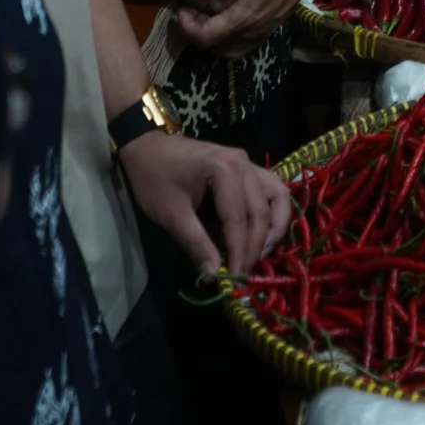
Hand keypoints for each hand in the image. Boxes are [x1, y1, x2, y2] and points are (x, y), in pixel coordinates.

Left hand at [116, 129, 292, 277]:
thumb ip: (195, 243)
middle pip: (261, 212)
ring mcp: (250, 163)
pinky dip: (274, 213)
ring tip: (258, 253)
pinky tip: (263, 232)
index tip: (235, 279)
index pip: (239, 219)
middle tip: (243, 273)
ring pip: (278, 199)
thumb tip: (212, 274)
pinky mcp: (249, 167)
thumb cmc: (154, 177)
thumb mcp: (170, 214)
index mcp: (224, 170)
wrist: (147, 145)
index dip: (239, 252)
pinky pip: (273, 191)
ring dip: (273, 229)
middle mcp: (245, 164)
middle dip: (255, 247)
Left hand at [174, 0, 320, 54]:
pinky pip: (241, 48)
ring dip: (212, 39)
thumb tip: (212, 5)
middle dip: (197, 32)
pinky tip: (224, 23)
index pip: (205, 36)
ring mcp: (260, 33)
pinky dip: (227, 42)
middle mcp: (252, 31)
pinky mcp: (266, 31)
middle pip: (213, 47)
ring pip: (227, 50)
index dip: (187, 27)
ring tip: (205, 18)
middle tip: (191, 12)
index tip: (182, 9)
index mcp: (244, 16)